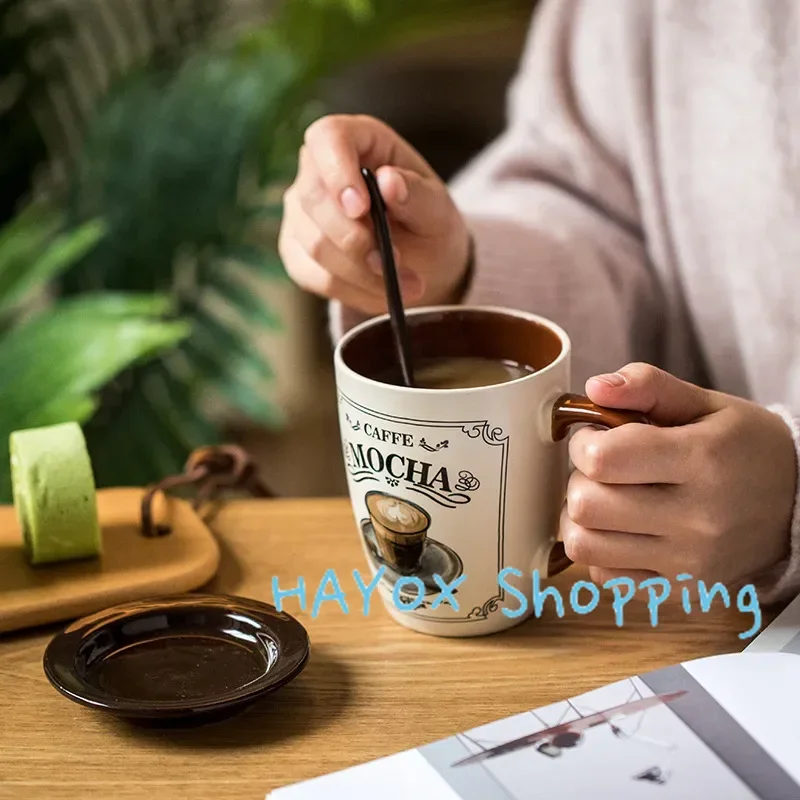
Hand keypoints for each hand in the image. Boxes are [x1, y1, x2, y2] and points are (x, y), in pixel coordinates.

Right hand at [278, 114, 470, 313]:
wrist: (424, 263)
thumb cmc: (430, 223)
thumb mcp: (439, 209)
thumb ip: (418, 195)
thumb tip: (389, 182)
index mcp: (358, 140)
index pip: (327, 138)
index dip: (337, 171)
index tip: (360, 207)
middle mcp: (319, 170)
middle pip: (314, 198)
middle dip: (356, 239)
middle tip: (395, 263)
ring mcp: (302, 213)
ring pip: (315, 244)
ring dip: (361, 272)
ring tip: (404, 285)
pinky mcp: (297, 252)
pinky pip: (315, 277)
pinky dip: (353, 291)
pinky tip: (383, 295)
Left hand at [561, 363, 796, 591]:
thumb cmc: (745, 449)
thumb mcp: (707, 404)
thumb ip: (648, 385)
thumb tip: (594, 388)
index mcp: (701, 459)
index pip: (603, 458)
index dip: (583, 443)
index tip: (594, 438)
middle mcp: (696, 517)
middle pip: (587, 504)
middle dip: (579, 478)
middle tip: (600, 469)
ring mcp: (688, 561)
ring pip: (584, 544)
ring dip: (579, 518)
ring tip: (603, 498)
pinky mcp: (681, 590)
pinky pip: (604, 576)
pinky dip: (598, 551)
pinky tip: (619, 530)